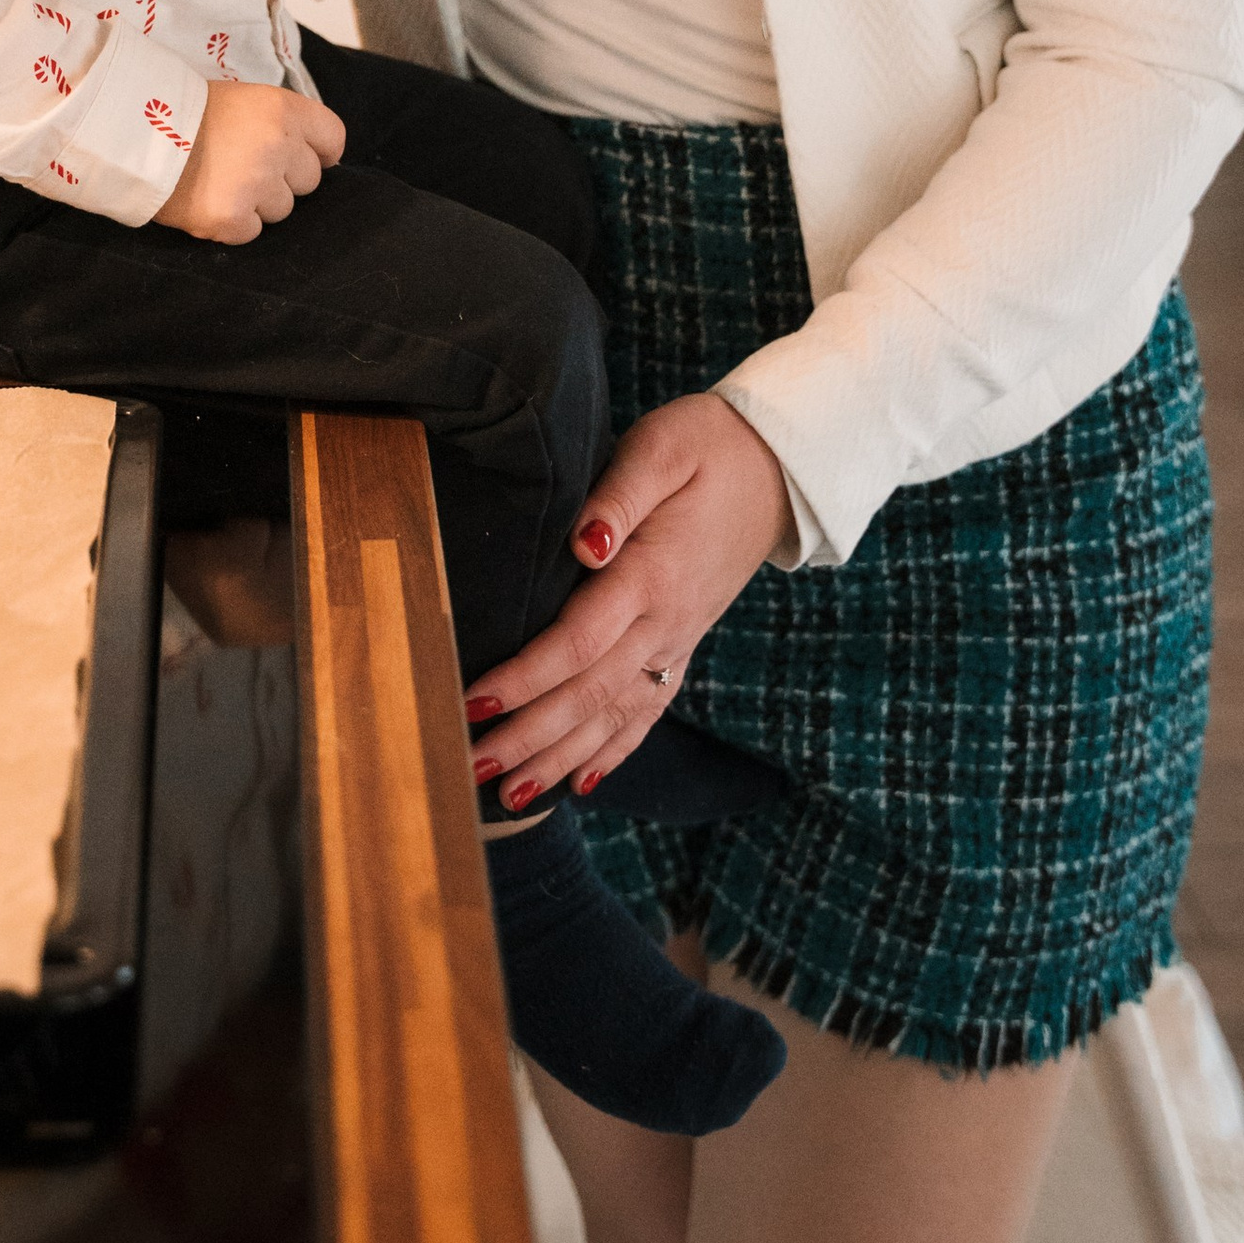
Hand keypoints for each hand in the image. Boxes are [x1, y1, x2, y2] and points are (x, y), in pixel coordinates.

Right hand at [152, 82, 345, 243]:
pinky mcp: (230, 217)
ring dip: (256, 203)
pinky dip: (231, 223)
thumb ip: (279, 123)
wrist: (131, 129)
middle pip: (309, 180)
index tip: (298, 157)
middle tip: (242, 167)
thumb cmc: (185, 111)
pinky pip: (250, 231)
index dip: (319, 152)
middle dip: (282, 179)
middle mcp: (278, 146)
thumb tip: (312, 153)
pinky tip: (207, 201)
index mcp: (284, 110)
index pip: (332, 140)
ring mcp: (255, 184)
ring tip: (219, 182)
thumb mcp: (242, 99)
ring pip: (282, 210)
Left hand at [463, 393, 791, 809]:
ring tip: (506, 795)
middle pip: (587, 694)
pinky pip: (647, 710)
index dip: (523, 678)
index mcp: (650, 574)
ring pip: (613, 715)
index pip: (577, 642)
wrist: (776, 469)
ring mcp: (676, 640)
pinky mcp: (681, 644)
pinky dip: (612, 751)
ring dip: (559, 758)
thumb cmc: (705, 446)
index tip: (473, 702)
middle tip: (468, 766)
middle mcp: (664, 621)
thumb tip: (584, 543)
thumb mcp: (661, 448)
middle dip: (526, 737)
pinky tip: (580, 782)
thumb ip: (618, 496)